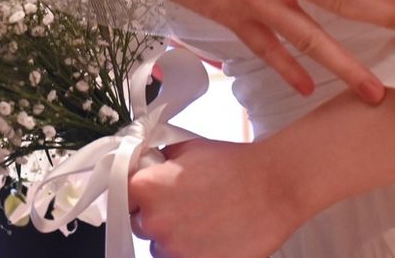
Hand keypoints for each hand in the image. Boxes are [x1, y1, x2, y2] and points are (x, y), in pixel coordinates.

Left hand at [129, 138, 301, 257]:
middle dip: (154, 213)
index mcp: (147, 187)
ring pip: (160, 247)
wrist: (272, 187)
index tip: (147, 190)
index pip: (121, 194)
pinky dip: (190, 252)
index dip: (135, 191)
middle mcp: (155, 222)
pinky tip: (209, 236)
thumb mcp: (185, 147)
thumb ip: (158, 160)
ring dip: (172, 237)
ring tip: (200, 221)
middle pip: (139, 223)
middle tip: (179, 203)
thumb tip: (147, 165)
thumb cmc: (231, 164)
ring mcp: (175, 251)